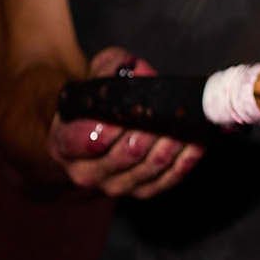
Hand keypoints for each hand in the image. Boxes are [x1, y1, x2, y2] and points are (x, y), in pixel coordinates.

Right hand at [47, 47, 204, 197]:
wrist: (94, 130)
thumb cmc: (96, 102)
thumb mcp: (96, 76)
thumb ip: (112, 68)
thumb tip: (140, 71)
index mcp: (64, 144)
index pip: (87, 140)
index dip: (112, 126)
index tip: (129, 110)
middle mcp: (86, 172)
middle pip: (126, 154)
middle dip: (150, 130)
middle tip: (166, 111)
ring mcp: (115, 185)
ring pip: (150, 167)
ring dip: (172, 144)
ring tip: (183, 122)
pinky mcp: (142, 191)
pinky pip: (169, 178)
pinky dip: (186, 159)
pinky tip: (194, 140)